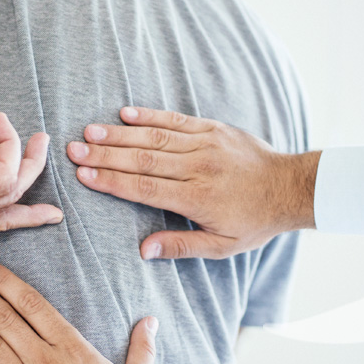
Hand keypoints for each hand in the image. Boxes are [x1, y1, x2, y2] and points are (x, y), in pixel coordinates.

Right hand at [66, 107, 320, 259]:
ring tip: (89, 131)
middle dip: (104, 155)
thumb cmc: (254, 221)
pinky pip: (176, 119)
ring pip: (154, 136)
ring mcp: (205, 144)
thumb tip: (143, 250)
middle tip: (73, 150)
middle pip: (142, 159)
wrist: (290, 187)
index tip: (83, 176)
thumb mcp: (221, 246)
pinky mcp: (213, 128)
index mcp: (197, 198)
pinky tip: (125, 113)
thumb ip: (181, 247)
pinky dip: (149, 115)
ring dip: (119, 134)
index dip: (112, 181)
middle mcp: (198, 167)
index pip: (145, 188)